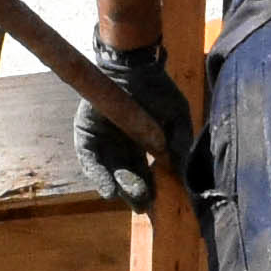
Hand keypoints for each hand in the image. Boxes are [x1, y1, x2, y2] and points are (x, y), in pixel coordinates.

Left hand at [75, 42, 197, 208]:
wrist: (133, 64)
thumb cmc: (158, 89)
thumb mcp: (177, 118)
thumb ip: (180, 144)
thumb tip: (183, 175)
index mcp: (142, 146)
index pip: (146, 175)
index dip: (152, 190)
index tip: (159, 205)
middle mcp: (121, 148)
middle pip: (127, 177)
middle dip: (135, 193)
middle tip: (143, 205)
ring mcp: (103, 143)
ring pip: (108, 173)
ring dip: (118, 188)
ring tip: (127, 199)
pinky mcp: (87, 136)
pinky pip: (90, 161)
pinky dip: (99, 176)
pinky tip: (110, 191)